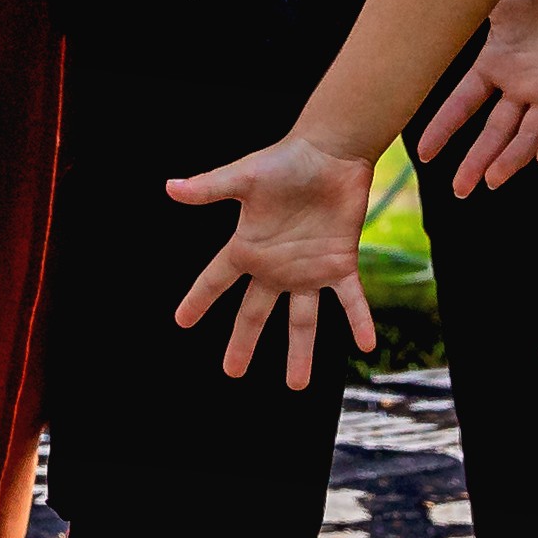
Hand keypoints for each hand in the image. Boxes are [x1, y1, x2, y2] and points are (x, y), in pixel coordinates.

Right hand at [164, 131, 380, 389]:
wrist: (332, 151)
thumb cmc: (287, 160)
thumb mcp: (245, 176)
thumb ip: (211, 187)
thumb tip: (170, 187)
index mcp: (249, 247)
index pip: (216, 279)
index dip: (199, 300)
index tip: (181, 322)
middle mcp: (276, 265)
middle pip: (255, 312)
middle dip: (244, 342)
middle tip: (231, 371)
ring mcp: (309, 269)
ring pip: (303, 319)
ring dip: (301, 352)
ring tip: (296, 385)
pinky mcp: (340, 263)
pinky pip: (350, 300)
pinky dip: (358, 320)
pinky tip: (366, 344)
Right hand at [415, 0, 537, 193]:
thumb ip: (461, 10)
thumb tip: (416, 7)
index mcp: (495, 64)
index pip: (463, 104)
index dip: (444, 128)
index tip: (424, 153)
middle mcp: (521, 84)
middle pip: (496, 131)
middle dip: (477, 161)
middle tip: (460, 191)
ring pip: (530, 133)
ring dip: (512, 158)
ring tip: (492, 180)